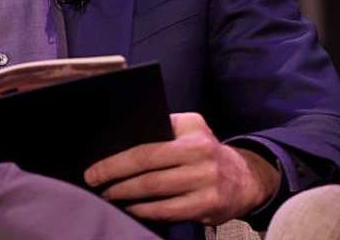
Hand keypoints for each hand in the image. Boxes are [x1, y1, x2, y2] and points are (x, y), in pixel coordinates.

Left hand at [83, 113, 279, 224]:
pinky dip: (145, 212)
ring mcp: (207, 184)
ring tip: (109, 197)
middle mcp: (202, 158)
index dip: (115, 163)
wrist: (246, 177)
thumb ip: (163, 127)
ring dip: (127, 199)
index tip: (94, 170)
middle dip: (115, 182)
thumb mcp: (191, 128)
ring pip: (156, 195)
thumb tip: (122, 137)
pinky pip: (168, 212)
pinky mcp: (209, 206)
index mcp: (192, 136)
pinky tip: (131, 210)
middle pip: (148, 174)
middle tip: (95, 186)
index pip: (145, 150)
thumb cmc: (206, 150)